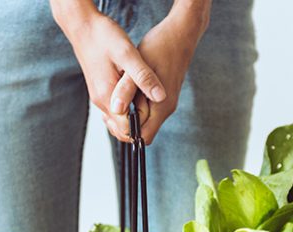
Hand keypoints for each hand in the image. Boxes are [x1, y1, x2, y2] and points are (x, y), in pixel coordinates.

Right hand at [50, 1, 166, 141]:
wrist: (83, 26)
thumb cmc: (104, 37)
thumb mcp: (128, 54)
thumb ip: (143, 77)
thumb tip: (161, 97)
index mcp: (107, 97)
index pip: (125, 130)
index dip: (142, 127)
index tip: (155, 115)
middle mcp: (101, 102)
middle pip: (121, 130)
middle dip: (138, 126)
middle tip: (154, 110)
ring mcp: (99, 97)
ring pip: (117, 121)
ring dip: (133, 118)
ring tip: (148, 103)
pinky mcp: (100, 91)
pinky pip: (115, 110)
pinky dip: (127, 109)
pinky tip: (138, 96)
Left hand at [107, 1, 210, 143]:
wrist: (180, 33)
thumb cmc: (160, 46)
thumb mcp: (139, 66)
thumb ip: (127, 89)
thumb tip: (116, 110)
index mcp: (161, 107)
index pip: (142, 137)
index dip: (125, 131)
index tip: (112, 114)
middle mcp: (165, 109)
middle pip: (142, 132)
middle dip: (125, 123)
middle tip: (111, 104)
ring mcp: (165, 104)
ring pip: (143, 120)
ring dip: (128, 112)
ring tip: (117, 95)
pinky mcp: (162, 96)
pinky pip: (145, 109)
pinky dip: (133, 104)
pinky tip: (125, 89)